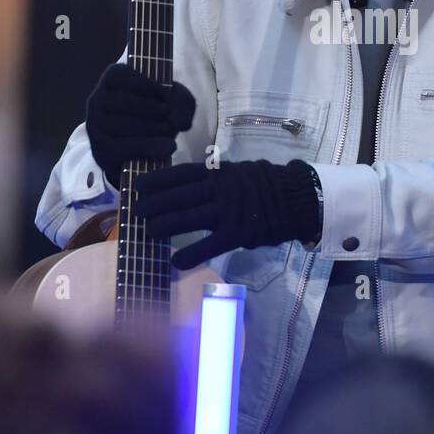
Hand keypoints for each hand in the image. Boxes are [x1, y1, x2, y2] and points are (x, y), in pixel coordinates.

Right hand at [85, 63, 195, 180]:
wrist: (143, 153)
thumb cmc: (159, 116)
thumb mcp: (177, 103)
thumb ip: (183, 103)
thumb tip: (176, 119)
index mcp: (111, 80)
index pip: (120, 74)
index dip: (145, 83)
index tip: (165, 94)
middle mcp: (97, 100)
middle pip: (125, 102)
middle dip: (154, 110)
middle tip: (170, 117)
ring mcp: (95, 126)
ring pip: (123, 125)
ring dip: (153, 129)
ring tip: (169, 131)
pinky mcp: (100, 150)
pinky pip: (124, 147)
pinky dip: (150, 147)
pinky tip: (169, 146)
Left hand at [132, 159, 321, 269]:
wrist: (297, 198)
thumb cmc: (266, 185)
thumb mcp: (238, 172)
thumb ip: (215, 178)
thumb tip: (190, 185)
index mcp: (218, 172)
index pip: (180, 174)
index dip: (157, 180)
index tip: (138, 186)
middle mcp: (219, 189)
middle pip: (178, 196)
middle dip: (154, 204)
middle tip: (135, 213)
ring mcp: (228, 211)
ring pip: (188, 218)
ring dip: (164, 226)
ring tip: (146, 233)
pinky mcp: (238, 232)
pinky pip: (209, 244)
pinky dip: (191, 253)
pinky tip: (175, 262)